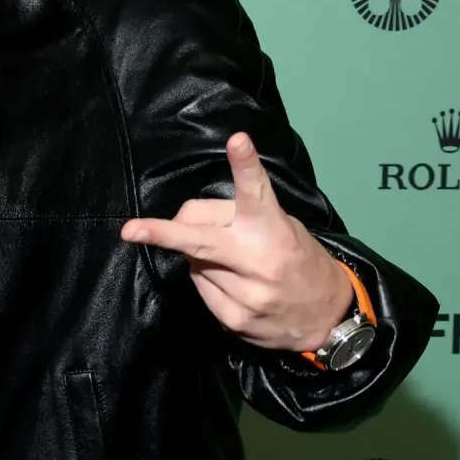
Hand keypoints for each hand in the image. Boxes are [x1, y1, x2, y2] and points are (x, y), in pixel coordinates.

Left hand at [120, 133, 354, 353]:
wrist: (328, 317)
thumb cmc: (297, 258)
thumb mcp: (280, 227)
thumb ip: (234, 219)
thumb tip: (184, 222)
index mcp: (274, 229)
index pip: (256, 191)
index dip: (245, 165)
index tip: (237, 140)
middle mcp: (257, 260)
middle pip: (200, 241)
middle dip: (162, 233)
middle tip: (131, 229)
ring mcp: (245, 294)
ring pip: (193, 262)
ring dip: (200, 255)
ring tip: (233, 261)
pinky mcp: (233, 319)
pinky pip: (200, 288)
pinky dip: (207, 279)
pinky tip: (232, 283)